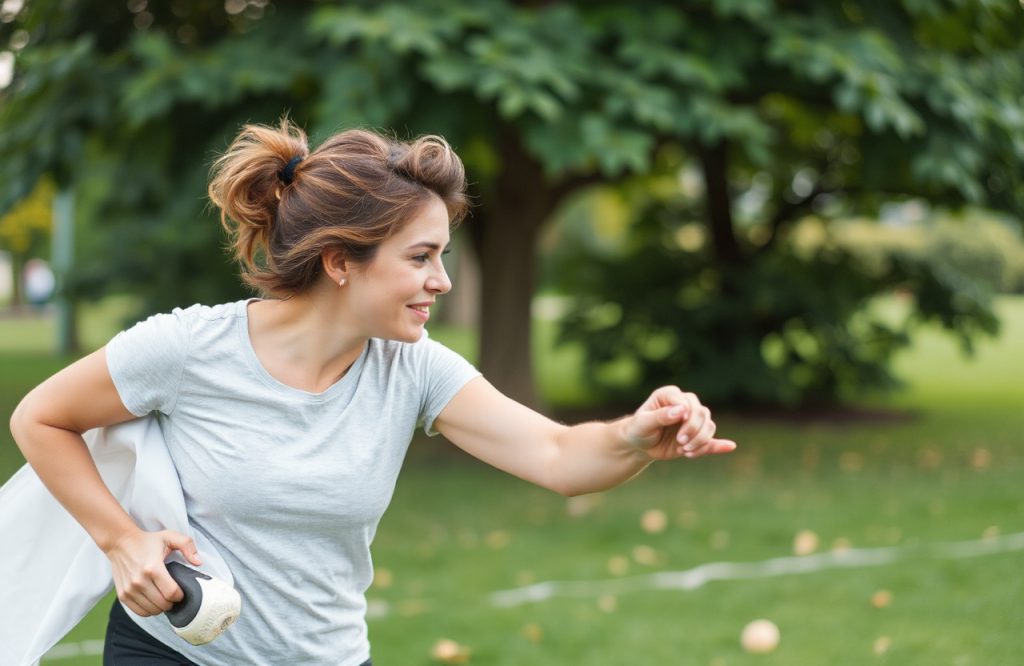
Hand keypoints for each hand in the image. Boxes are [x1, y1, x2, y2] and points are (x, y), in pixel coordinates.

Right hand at [105, 529, 202, 616]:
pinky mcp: (123, 595)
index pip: (171, 593)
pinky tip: (153, 601)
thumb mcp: (170, 537)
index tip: (181, 591)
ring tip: (164, 598)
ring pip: (152, 611)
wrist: (121, 543)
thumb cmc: (147, 541)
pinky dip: (149, 610)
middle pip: (162, 604)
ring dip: (161, 607)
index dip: (180, 595)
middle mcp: (139, 581)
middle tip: (173, 595)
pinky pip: (140, 612)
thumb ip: (188, 546)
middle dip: (172, 602)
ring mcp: (129, 590)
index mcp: (153, 568)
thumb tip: (198, 563)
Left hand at [621, 385, 736, 460]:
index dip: (688, 417)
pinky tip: (730, 446)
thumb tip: (682, 410)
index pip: (687, 402)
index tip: (680, 434)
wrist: (639, 444)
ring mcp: (693, 419)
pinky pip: (711, 439)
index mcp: (670, 395)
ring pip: (709, 426)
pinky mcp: (696, 435)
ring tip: (685, 451)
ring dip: (700, 441)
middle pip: (702, 413)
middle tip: (681, 444)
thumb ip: (661, 416)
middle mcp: (685, 404)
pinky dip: (718, 444)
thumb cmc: (638, 429)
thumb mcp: (643, 423)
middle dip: (694, 431)